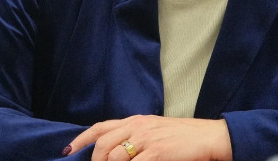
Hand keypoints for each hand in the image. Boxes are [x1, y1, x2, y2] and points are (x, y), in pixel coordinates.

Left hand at [64, 115, 231, 160]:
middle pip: (103, 144)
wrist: (208, 137)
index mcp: (136, 120)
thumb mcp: (155, 129)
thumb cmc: (183, 137)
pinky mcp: (157, 153)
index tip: (68, 150)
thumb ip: (134, 136)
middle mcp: (138, 127)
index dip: (82, 139)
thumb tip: (113, 151)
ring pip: (115, 158)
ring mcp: (147, 140)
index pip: (101, 127)